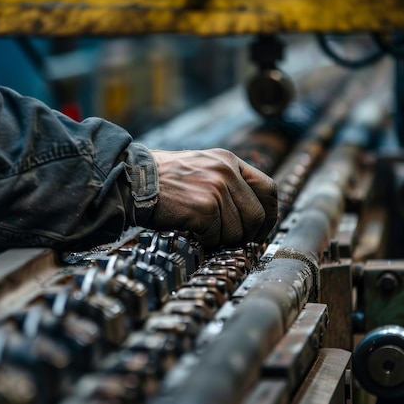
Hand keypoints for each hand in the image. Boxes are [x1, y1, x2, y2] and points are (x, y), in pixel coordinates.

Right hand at [146, 149, 277, 246]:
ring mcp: (216, 190)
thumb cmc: (163, 179)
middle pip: (257, 215)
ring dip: (221, 239)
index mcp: (228, 161)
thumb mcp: (201, 167)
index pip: (268, 188)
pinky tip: (192, 231)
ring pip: (237, 231)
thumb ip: (227, 181)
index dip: (270, 213)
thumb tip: (252, 213)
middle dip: (249, 235)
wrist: (133, 179)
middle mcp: (226, 172)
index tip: (262, 228)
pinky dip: (205, 240)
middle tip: (234, 242)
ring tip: (203, 232)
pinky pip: (217, 237)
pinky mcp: (203, 208)